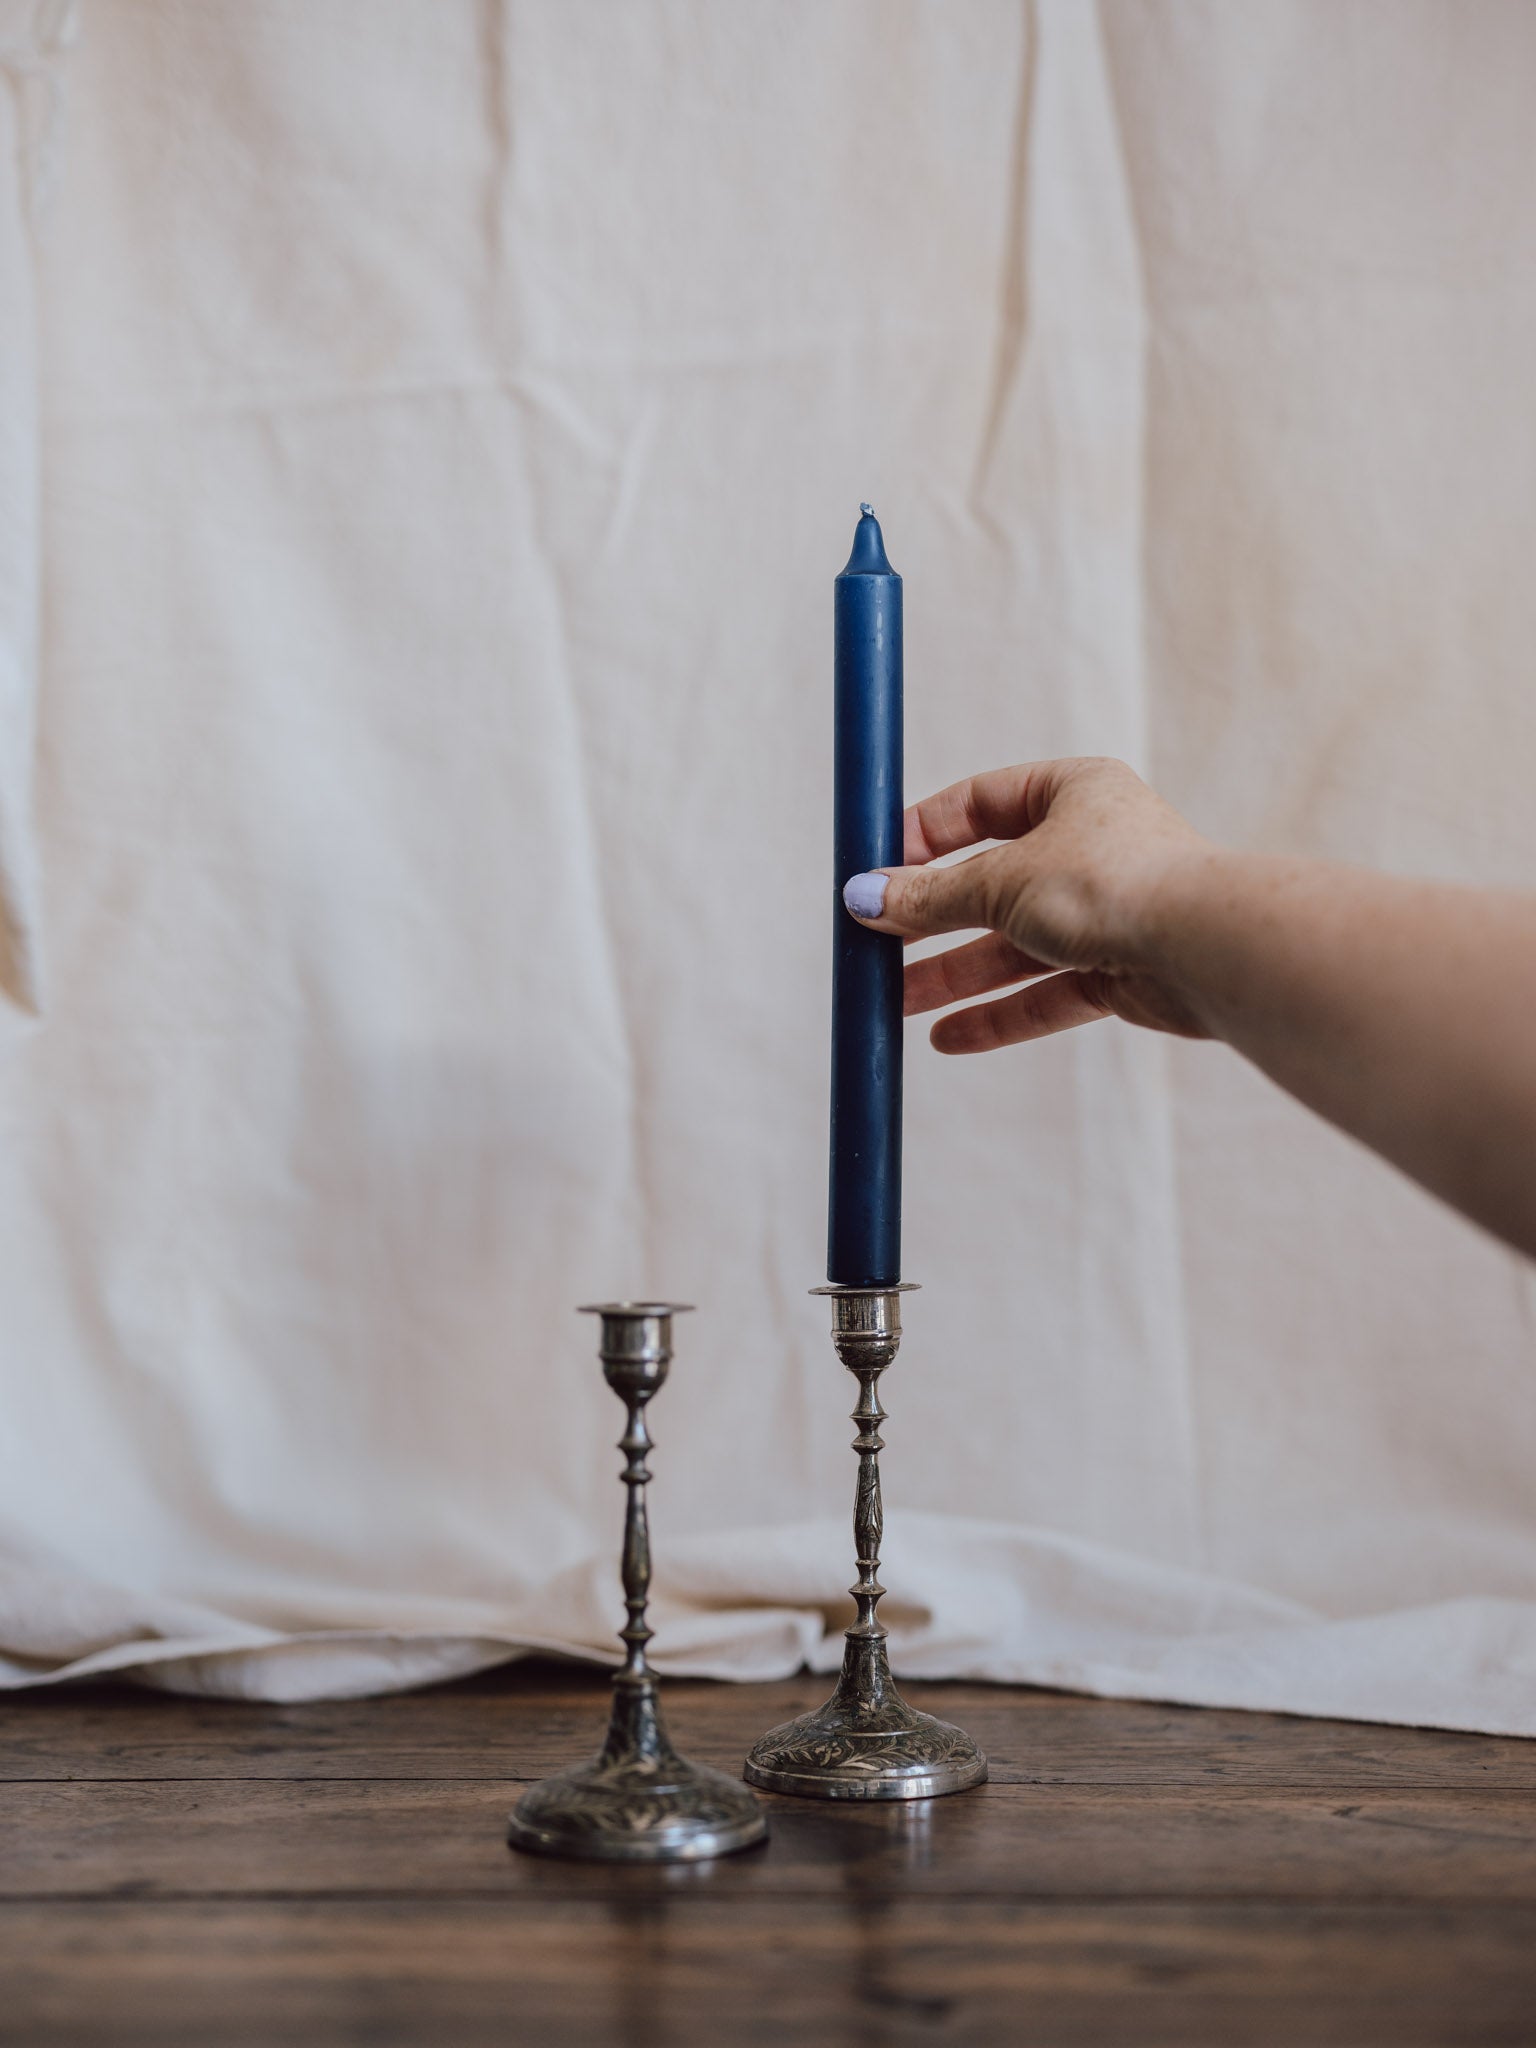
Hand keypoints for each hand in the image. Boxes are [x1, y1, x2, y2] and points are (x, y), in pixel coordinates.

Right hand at [843, 757, 1213, 1052]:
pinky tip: (948, 1037)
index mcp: (1071, 792)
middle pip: (990, 883)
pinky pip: (1046, 992)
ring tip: (892, 1003)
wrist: (1207, 948)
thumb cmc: (1113, 884)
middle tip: (871, 945)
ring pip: (1014, 945)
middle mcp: (1091, 847)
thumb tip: (862, 897)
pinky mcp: (1121, 972)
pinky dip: (999, 1013)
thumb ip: (929, 896)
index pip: (979, 804)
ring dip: (953, 974)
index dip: (922, 836)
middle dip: (929, 919)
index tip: (873, 870)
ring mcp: (1106, 913)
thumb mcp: (1000, 882)